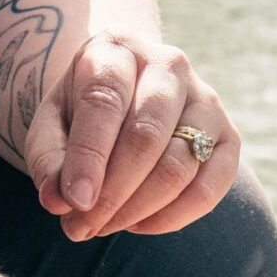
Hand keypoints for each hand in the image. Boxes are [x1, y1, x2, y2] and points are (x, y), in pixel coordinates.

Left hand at [26, 30, 241, 240]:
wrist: (129, 93)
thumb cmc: (84, 112)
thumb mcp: (51, 124)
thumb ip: (48, 159)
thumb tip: (58, 201)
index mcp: (117, 49)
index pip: (105, 100)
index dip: (89, 156)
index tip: (74, 202)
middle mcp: (169, 66)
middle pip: (146, 137)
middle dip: (112, 193)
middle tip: (81, 227)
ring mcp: (206, 100)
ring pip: (179, 166)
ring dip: (137, 210)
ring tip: (102, 227)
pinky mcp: (228, 137)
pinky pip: (210, 187)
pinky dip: (172, 217)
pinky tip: (138, 224)